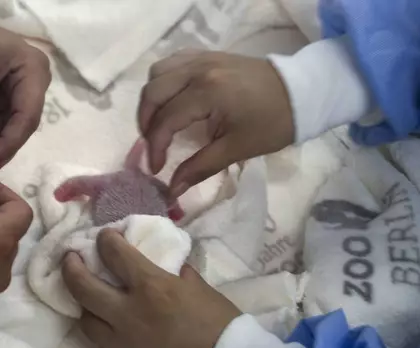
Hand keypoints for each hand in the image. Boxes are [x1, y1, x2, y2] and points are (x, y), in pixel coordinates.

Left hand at [62, 229, 240, 347]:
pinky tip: (110, 331)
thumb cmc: (221, 328)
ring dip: (86, 305)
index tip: (105, 236)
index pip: (114, 253)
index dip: (106, 240)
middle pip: (82, 286)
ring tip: (89, 299)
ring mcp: (121, 345)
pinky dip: (104, 335)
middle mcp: (127, 314)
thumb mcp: (202, 289)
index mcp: (151, 287)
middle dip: (71, 266)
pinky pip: (102, 347)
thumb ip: (177, 274)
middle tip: (70, 258)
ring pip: (85, 320)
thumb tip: (167, 267)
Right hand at [138, 50, 294, 197]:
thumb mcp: (237, 149)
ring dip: (152, 99)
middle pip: (153, 93)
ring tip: (159, 122)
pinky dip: (165, 81)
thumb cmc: (273, 124)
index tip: (157, 169)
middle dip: (146, 123)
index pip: (166, 120)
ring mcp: (202, 58)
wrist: (302, 92)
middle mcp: (198, 69)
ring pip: (158, 73)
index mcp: (207, 92)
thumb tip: (172, 190)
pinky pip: (173, 62)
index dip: (155, 147)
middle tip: (153, 147)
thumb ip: (199, 167)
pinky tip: (172, 99)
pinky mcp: (208, 55)